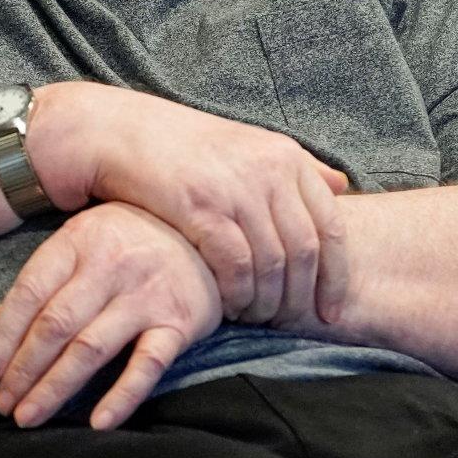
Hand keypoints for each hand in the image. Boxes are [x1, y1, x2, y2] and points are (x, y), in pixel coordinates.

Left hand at [0, 202, 220, 429]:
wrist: (203, 227)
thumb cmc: (128, 237)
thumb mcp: (82, 240)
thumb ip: (45, 279)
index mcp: (76, 243)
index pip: (28, 294)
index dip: (4, 337)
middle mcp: (108, 267)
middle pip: (55, 326)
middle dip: (23, 371)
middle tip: (4, 405)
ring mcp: (144, 296)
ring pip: (90, 349)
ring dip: (55, 388)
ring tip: (29, 417)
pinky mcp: (179, 322)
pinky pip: (146, 365)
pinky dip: (121, 397)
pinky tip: (96, 424)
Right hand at [31, 82, 350, 327]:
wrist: (116, 133)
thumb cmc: (180, 146)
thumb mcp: (245, 144)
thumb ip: (295, 165)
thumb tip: (341, 184)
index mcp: (285, 155)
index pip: (331, 226)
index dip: (337, 276)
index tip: (331, 310)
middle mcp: (268, 169)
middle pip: (305, 251)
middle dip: (301, 297)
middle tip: (288, 324)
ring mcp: (235, 187)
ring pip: (273, 264)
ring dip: (267, 302)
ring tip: (255, 319)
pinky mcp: (201, 206)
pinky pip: (235, 266)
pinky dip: (237, 294)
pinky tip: (228, 307)